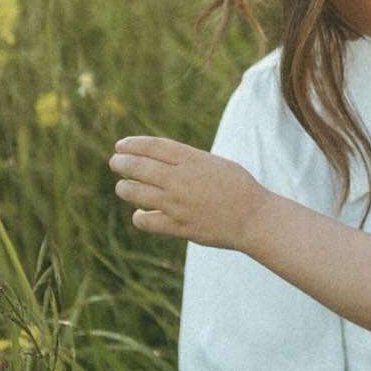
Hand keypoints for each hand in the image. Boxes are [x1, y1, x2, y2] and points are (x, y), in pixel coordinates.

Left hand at [110, 136, 268, 249]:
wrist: (254, 217)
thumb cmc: (238, 187)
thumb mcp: (215, 163)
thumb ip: (187, 161)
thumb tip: (159, 161)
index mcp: (193, 160)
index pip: (152, 146)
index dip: (133, 144)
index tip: (121, 145)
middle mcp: (180, 180)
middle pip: (138, 167)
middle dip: (121, 163)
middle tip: (115, 162)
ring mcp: (177, 204)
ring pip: (135, 192)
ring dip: (124, 188)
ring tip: (124, 187)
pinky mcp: (178, 226)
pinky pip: (146, 220)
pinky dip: (139, 215)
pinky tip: (142, 212)